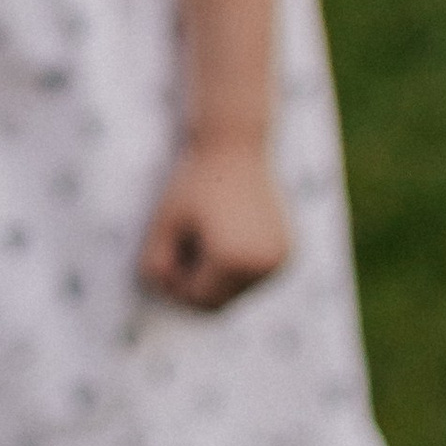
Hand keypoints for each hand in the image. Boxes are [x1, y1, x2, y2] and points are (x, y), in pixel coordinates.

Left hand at [136, 145, 291, 311]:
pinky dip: (237, 266)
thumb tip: (160, 292)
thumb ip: (155, 261)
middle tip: (181, 248)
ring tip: (203, 235)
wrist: (236, 145)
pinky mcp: (289, 253)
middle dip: (196, 284)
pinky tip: (225, 232)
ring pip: (238, 290)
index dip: (175, 284)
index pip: (197, 298)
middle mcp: (262, 267)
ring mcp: (280, 261)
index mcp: (232, 261)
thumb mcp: (165, 221)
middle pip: (220, 301)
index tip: (165, 256)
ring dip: (216, 276)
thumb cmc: (195, 181)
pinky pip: (255, 276)